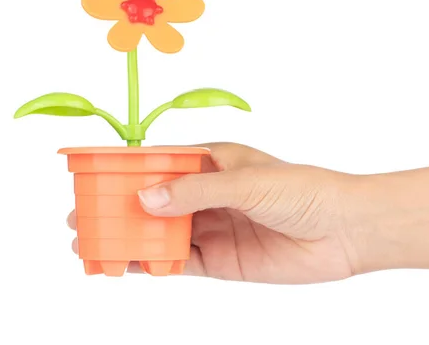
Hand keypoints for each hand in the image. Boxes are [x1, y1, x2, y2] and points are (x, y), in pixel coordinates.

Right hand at [67, 142, 378, 282]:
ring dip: (131, 238)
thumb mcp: (247, 182)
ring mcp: (215, 227)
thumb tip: (146, 198)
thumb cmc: (304, 191)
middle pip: (155, 201)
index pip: (160, 163)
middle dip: (120, 209)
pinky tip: (131, 264)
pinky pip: (182, 261)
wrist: (344, 230)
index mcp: (214, 162)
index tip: (91, 178)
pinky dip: (155, 263)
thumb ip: (197, 192)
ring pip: (163, 232)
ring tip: (94, 246)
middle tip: (83, 219)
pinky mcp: (224, 259)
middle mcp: (210, 194)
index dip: (126, 171)